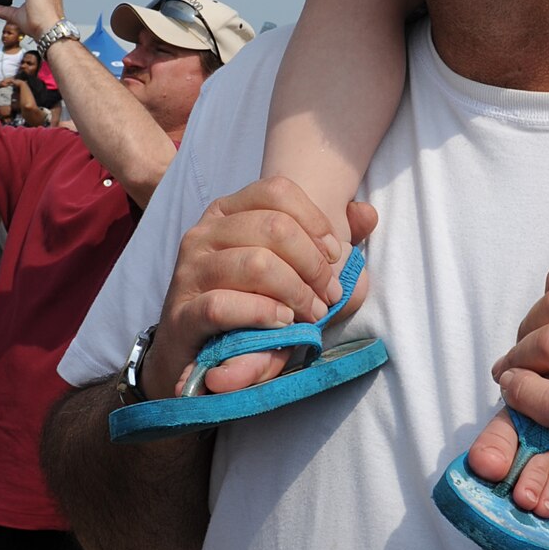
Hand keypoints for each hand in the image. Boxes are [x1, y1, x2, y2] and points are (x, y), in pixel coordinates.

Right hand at [141, 179, 376, 399]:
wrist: (197, 358)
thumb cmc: (251, 306)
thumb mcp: (293, 271)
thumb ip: (331, 243)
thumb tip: (367, 212)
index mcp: (228, 211)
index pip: (277, 191)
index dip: (316, 221)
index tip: (336, 255)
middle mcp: (204, 233)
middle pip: (274, 227)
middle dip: (314, 264)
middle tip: (329, 296)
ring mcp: (189, 272)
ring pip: (256, 264)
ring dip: (296, 292)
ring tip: (310, 314)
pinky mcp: (181, 313)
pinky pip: (225, 305)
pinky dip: (264, 314)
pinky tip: (282, 324)